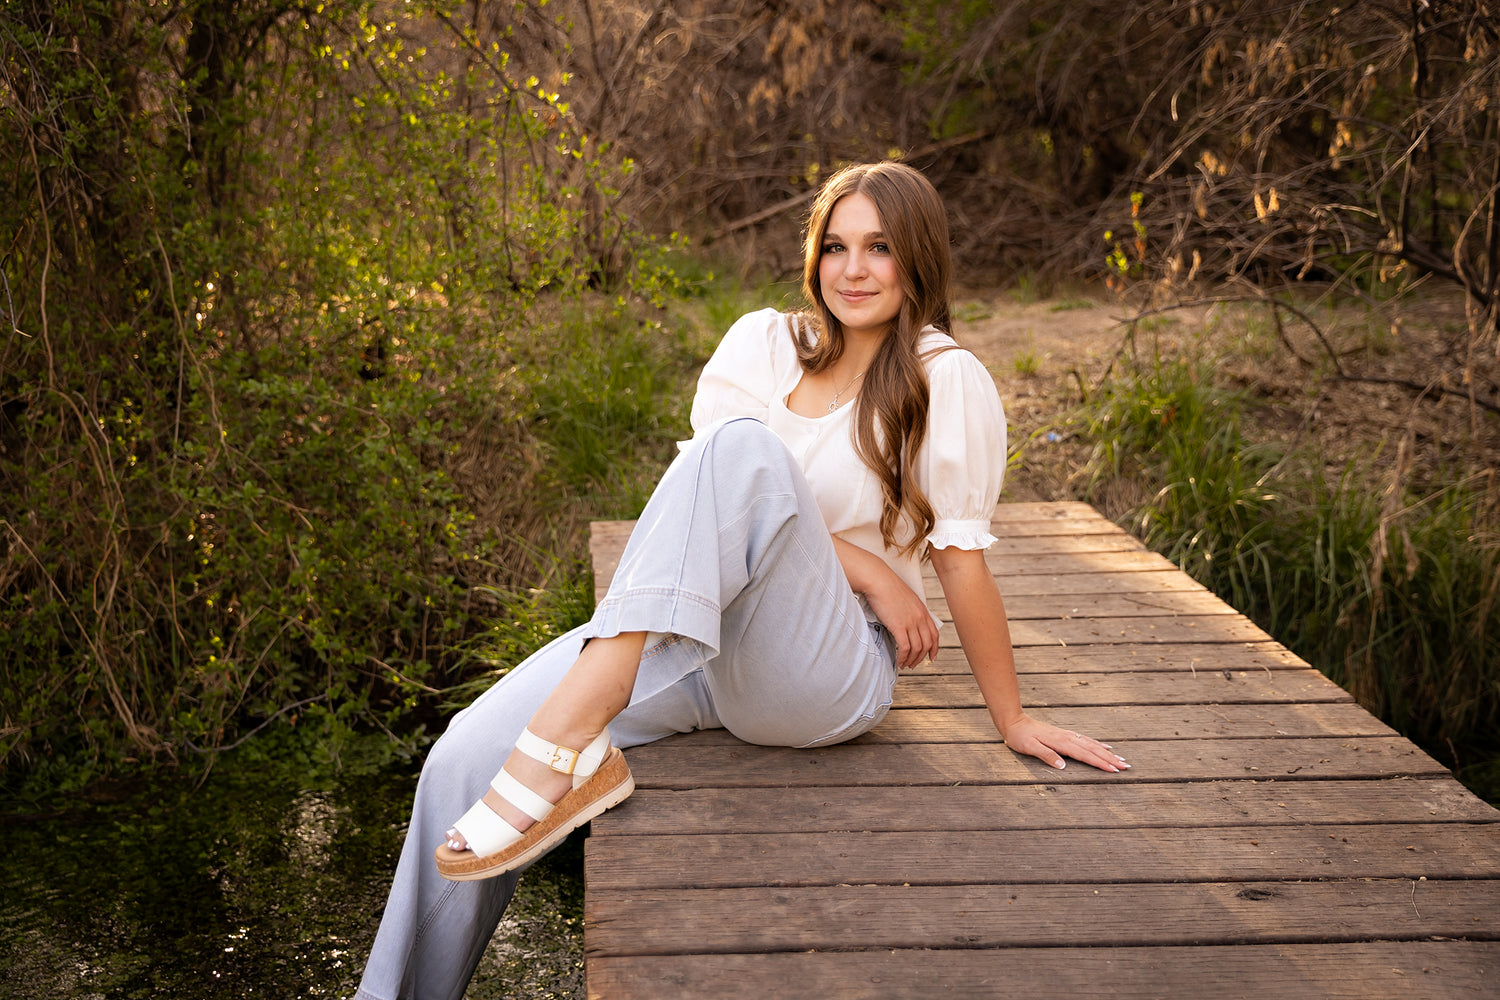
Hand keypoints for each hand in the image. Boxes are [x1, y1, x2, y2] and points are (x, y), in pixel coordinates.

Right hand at [863, 576, 939, 668]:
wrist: (879, 580)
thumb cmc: (887, 587)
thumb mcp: (906, 598)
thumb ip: (910, 611)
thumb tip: (907, 622)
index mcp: (923, 610)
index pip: (934, 634)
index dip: (934, 648)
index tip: (932, 657)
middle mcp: (920, 617)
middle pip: (927, 644)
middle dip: (921, 658)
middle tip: (914, 664)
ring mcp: (911, 622)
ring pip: (917, 648)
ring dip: (911, 660)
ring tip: (905, 665)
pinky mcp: (899, 626)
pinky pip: (905, 648)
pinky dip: (903, 657)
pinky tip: (899, 661)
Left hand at [1000, 713, 1129, 772]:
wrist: (1015, 722)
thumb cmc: (1020, 737)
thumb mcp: (1029, 747)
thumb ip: (1046, 755)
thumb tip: (1063, 766)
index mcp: (1061, 743)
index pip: (1085, 755)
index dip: (1100, 763)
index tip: (1114, 770)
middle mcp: (1068, 738)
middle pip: (1093, 750)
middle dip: (1110, 759)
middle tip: (1127, 766)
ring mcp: (1068, 735)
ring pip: (1092, 745)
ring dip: (1107, 752)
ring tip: (1121, 759)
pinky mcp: (1066, 735)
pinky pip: (1086, 740)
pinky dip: (1098, 744)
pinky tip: (1105, 747)